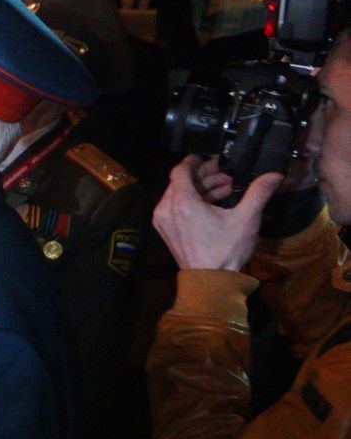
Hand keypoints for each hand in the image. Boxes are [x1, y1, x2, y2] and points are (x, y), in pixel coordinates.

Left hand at [152, 156, 281, 271]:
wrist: (210, 281)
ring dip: (202, 188)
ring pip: (179, 195)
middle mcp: (166, 209)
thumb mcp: (245, 219)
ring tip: (227, 187)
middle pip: (181, 182)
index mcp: (182, 203)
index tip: (210, 157)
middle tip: (226, 174)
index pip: (180, 170)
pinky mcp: (167, 230)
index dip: (195, 161)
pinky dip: (194, 201)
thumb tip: (275, 175)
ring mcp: (164, 221)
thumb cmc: (225, 250)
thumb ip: (258, 193)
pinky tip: (217, 202)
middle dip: (204, 175)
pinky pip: (177, 208)